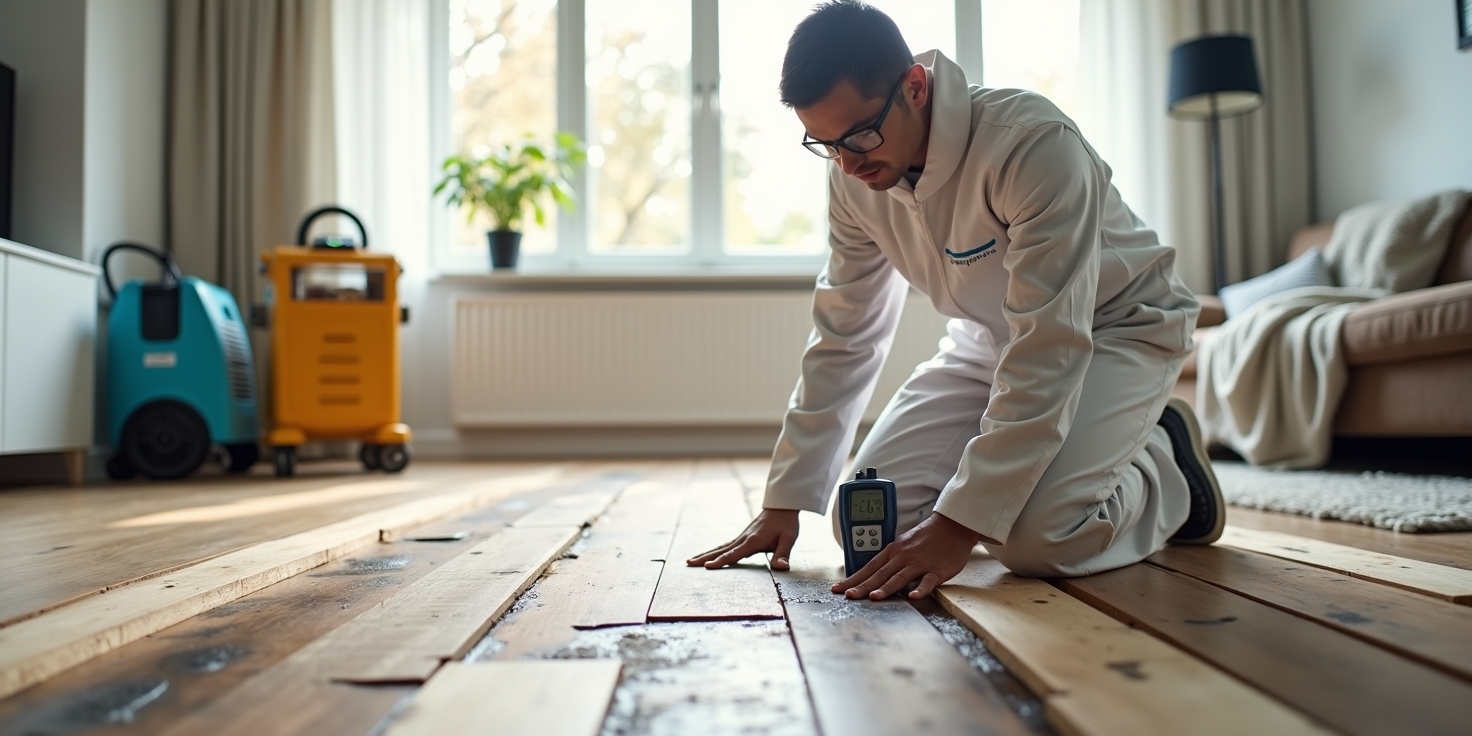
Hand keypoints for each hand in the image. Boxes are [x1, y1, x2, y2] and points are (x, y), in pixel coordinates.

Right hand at [686, 508, 800, 570]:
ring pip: (720, 547)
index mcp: (753, 541)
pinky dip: (714, 551)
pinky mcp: (742, 537)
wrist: (782, 506)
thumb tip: (781, 568)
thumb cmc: (786, 523)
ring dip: (705, 554)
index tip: (708, 567)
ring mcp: (741, 537)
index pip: (734, 553)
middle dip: (705, 557)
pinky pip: (725, 546)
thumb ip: (783, 554)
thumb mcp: (789, 539)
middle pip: (721, 550)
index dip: (722, 561)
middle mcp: (744, 539)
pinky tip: (708, 556)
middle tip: (688, 563)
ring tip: (690, 561)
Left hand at [833, 512, 980, 600]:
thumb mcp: (903, 545)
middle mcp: (902, 557)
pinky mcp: (937, 569)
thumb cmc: (927, 538)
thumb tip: (875, 578)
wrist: (952, 526)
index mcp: (892, 551)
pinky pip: (928, 580)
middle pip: (879, 574)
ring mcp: (920, 563)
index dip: (852, 579)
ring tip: (874, 598)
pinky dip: (920, 589)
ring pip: (900, 577)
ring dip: (886, 588)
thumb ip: (891, 561)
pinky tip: (913, 597)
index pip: (868, 567)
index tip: (837, 589)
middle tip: (849, 597)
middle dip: (862, 586)